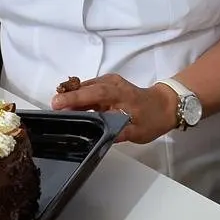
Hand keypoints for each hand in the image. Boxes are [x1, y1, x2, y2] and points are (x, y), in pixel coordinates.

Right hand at [50, 74, 176, 143]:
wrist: (166, 105)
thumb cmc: (152, 118)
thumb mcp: (137, 131)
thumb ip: (118, 132)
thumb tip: (100, 136)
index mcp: (119, 93)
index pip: (93, 94)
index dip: (74, 99)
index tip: (57, 104)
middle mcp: (112, 84)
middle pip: (86, 89)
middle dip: (68, 97)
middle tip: (52, 108)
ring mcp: (109, 83)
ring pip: (86, 89)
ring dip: (73, 98)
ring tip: (59, 110)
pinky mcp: (107, 86)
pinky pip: (90, 90)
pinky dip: (80, 98)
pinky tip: (72, 108)